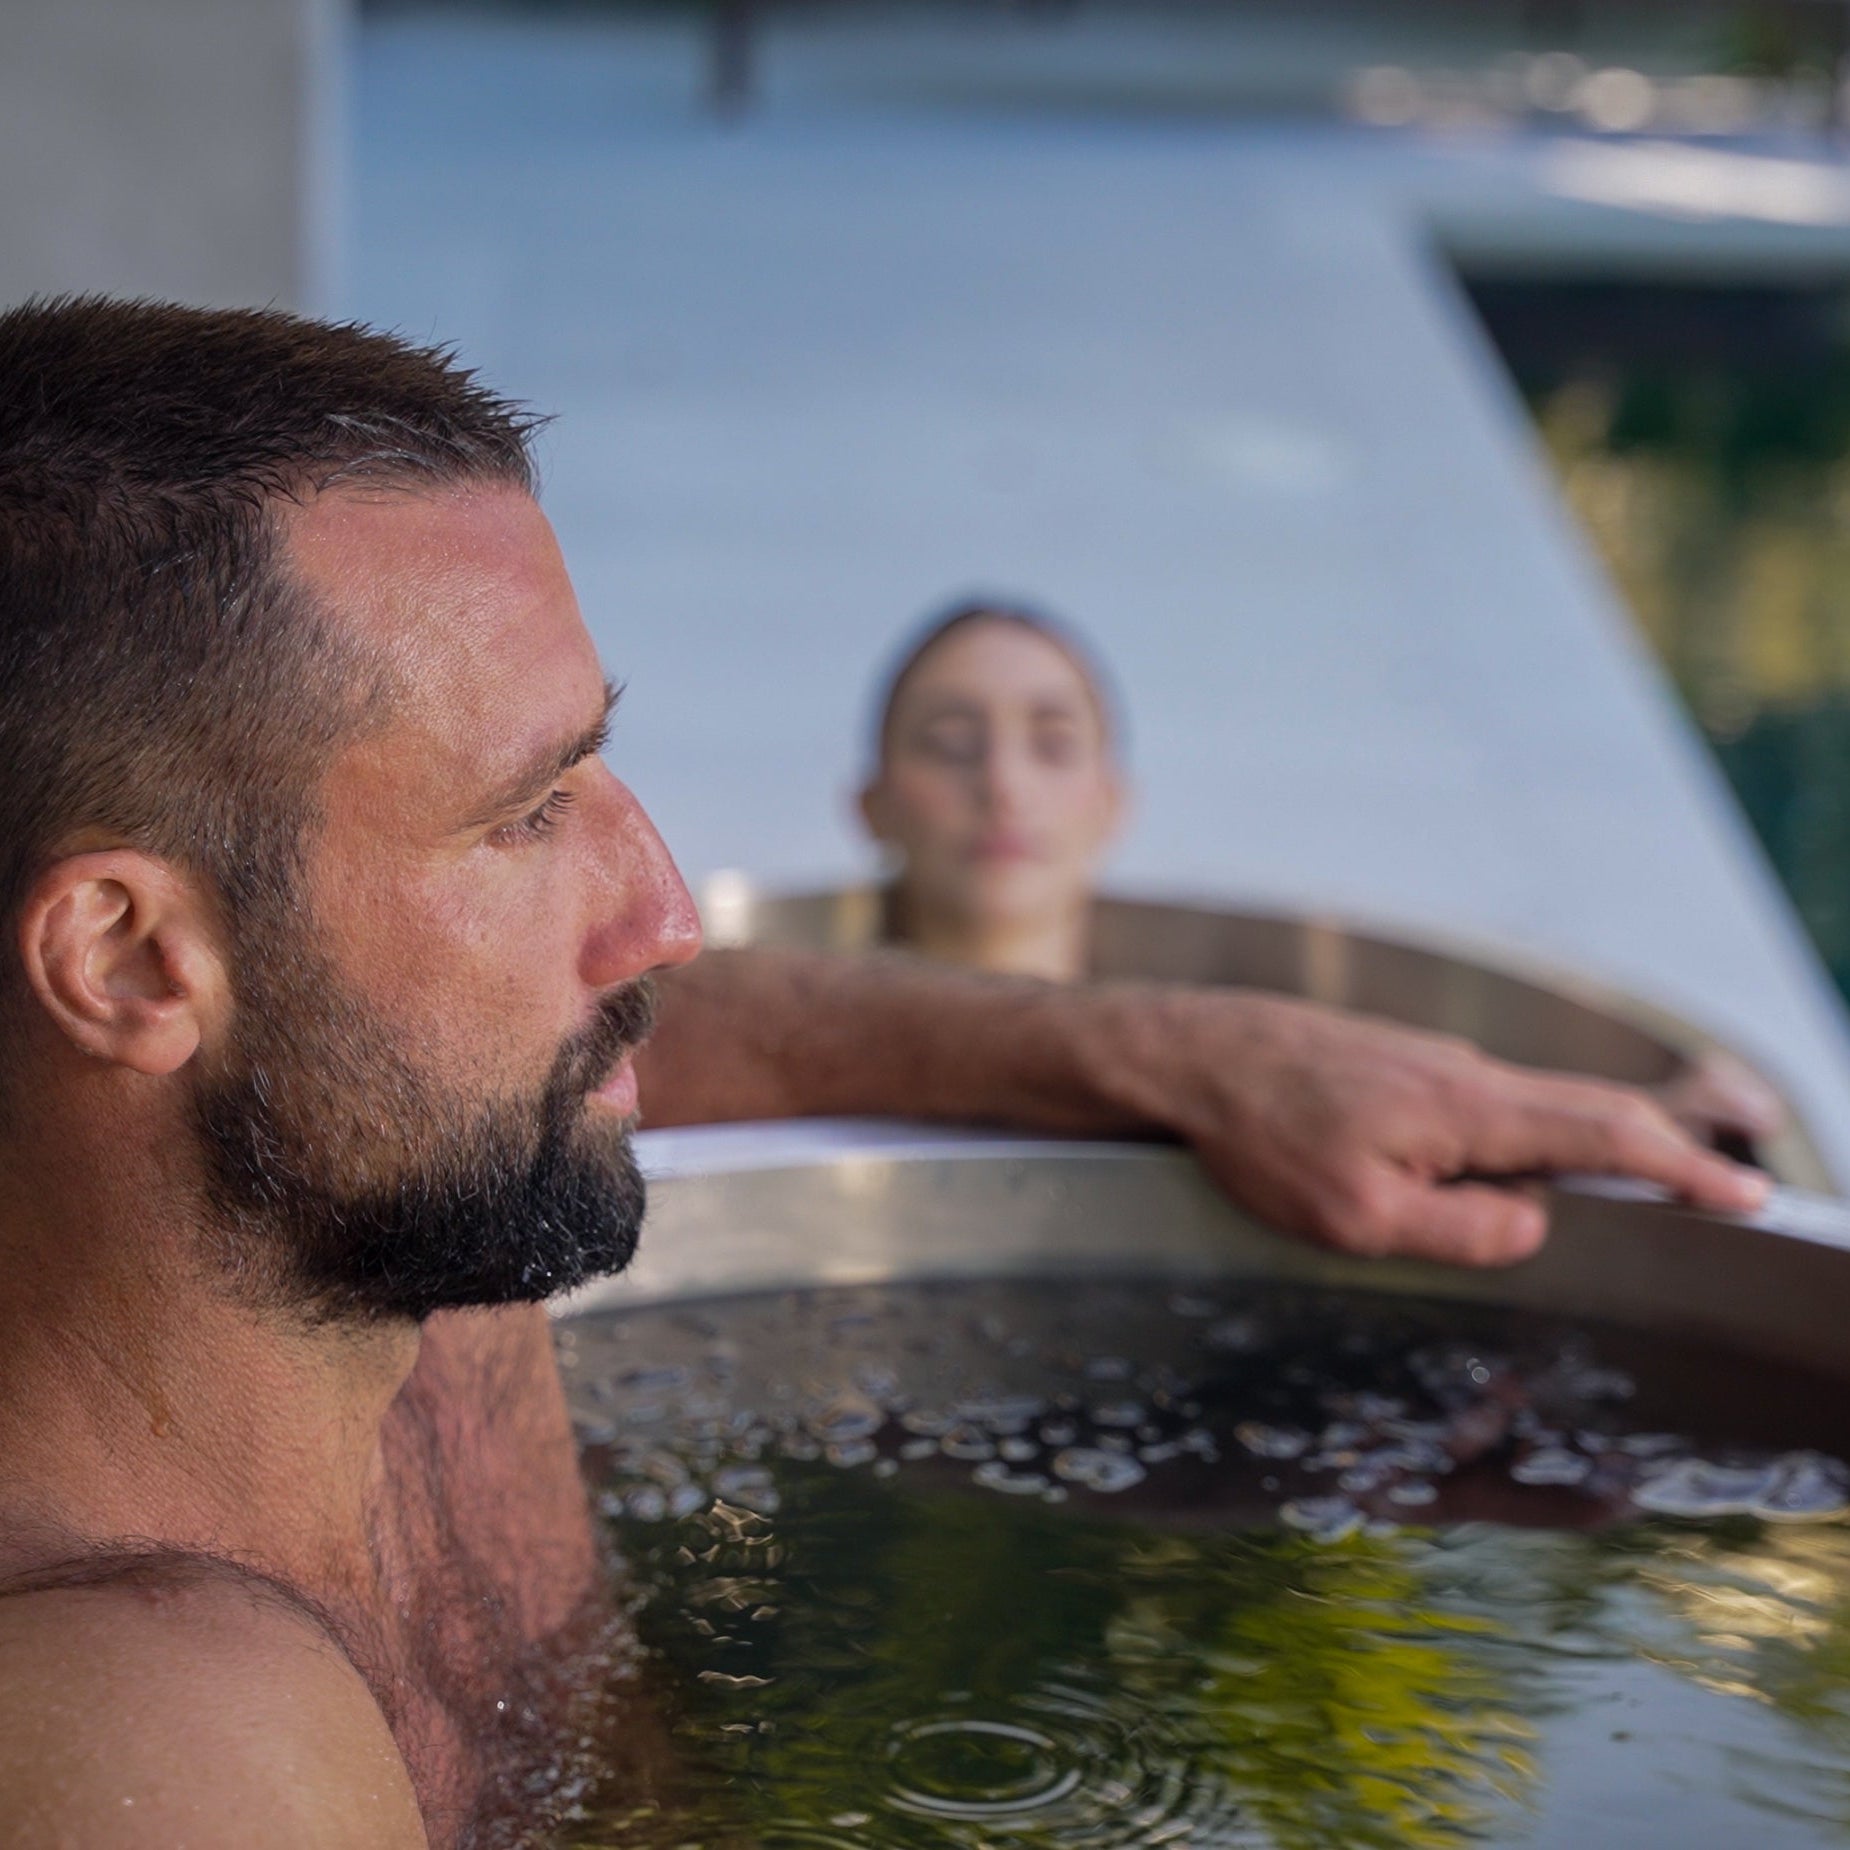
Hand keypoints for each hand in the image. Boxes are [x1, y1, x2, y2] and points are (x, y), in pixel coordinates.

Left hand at [1097, 989, 1770, 1266]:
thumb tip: (1533, 1224)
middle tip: (1715, 1190)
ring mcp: (1430, 1064)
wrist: (1188, 1055)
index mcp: (1469, 1108)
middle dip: (1660, 1152)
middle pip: (1585, 1110)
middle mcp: (1463, 1073)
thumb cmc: (1260, 1134)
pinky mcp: (1395, 1068)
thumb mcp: (1358, 1215)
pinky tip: (1507, 1172)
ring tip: (1629, 1192)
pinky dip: (1518, 1139)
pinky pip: (1481, 1109)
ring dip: (1585, 1147)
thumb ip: (1462, 1228)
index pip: (1606, 1133)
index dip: (1683, 1168)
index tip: (1746, 1193)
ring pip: (1529, 1110)